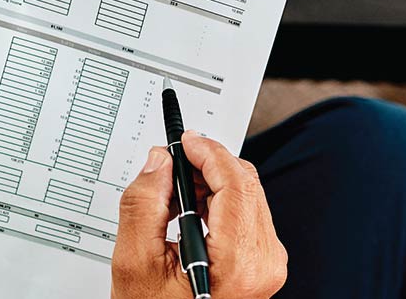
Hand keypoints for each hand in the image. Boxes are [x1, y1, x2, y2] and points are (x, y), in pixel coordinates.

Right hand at [112, 132, 287, 297]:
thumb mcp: (136, 263)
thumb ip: (144, 205)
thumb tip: (159, 163)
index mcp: (239, 263)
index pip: (235, 184)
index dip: (209, 153)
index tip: (186, 141)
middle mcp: (264, 262)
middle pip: (245, 185)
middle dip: (208, 166)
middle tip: (172, 163)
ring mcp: (269, 263)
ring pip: (248, 196)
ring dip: (213, 184)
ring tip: (175, 195)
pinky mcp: (264, 263)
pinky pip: (248, 215)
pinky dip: (220, 203)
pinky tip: (192, 212)